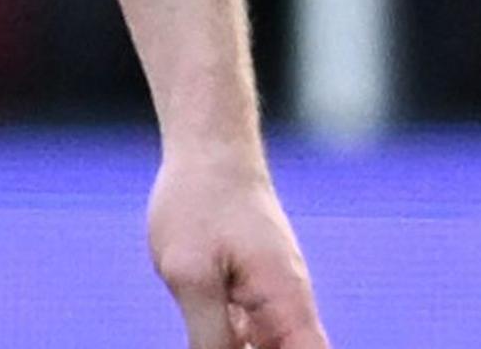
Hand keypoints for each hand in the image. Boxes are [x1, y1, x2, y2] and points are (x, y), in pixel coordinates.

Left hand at [147, 146, 331, 347]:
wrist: (207, 150)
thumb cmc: (200, 204)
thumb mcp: (191, 276)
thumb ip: (210, 336)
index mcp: (287, 305)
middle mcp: (288, 308)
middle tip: (221, 345)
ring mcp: (270, 301)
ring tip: (212, 340)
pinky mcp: (248, 295)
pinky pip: (249, 340)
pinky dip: (234, 348)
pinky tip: (209, 341)